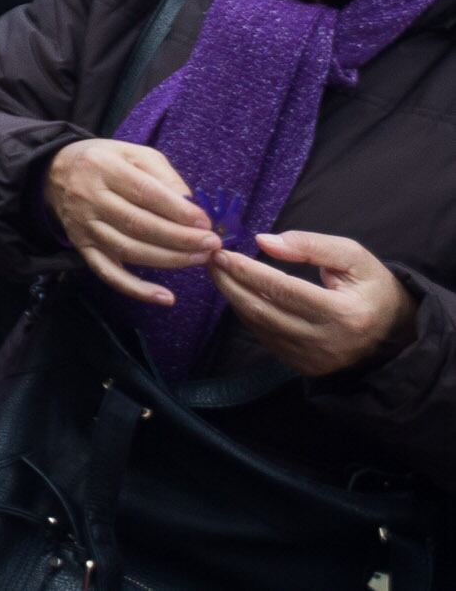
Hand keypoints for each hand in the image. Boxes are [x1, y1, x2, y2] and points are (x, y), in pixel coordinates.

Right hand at [47, 137, 217, 305]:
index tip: (206, 223)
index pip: (144, 192)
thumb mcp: (133, 153)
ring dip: (168, 260)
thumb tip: (189, 204)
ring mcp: (84, 226)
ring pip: (128, 250)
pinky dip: (136, 289)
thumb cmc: (105, 161)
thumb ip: (163, 174)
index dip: (178, 211)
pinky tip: (165, 297)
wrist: (55, 172)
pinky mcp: (82, 247)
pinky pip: (108, 273)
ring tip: (200, 259)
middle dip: (180, 238)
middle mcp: (89, 197)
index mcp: (103, 167)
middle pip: (138, 224)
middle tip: (211, 245)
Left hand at [215, 228, 408, 376]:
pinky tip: (238, 295)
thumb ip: (310, 246)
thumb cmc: (373, 288)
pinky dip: (248, 315)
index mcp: (343, 313)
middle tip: (210, 259)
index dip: (248, 271)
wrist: (397, 333)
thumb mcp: (353, 257)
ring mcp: (314, 358)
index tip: (222, 253)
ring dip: (233, 298)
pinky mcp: (305, 367)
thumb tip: (264, 241)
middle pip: (264, 310)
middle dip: (231, 283)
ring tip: (218, 273)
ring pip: (260, 326)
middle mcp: (326, 341)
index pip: (283, 290)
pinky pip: (266, 338)